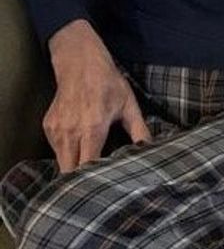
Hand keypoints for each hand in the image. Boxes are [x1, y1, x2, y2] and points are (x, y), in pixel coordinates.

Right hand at [45, 19, 151, 172]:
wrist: (79, 61)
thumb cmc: (107, 82)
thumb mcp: (129, 105)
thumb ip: (140, 130)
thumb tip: (150, 150)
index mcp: (92, 127)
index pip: (89, 166)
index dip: (96, 179)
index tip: (107, 186)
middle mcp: (71, 131)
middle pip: (70, 171)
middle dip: (82, 181)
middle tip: (96, 186)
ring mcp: (57, 129)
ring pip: (61, 163)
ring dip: (74, 169)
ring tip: (89, 171)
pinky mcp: (48, 127)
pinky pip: (56, 150)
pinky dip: (67, 154)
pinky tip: (80, 149)